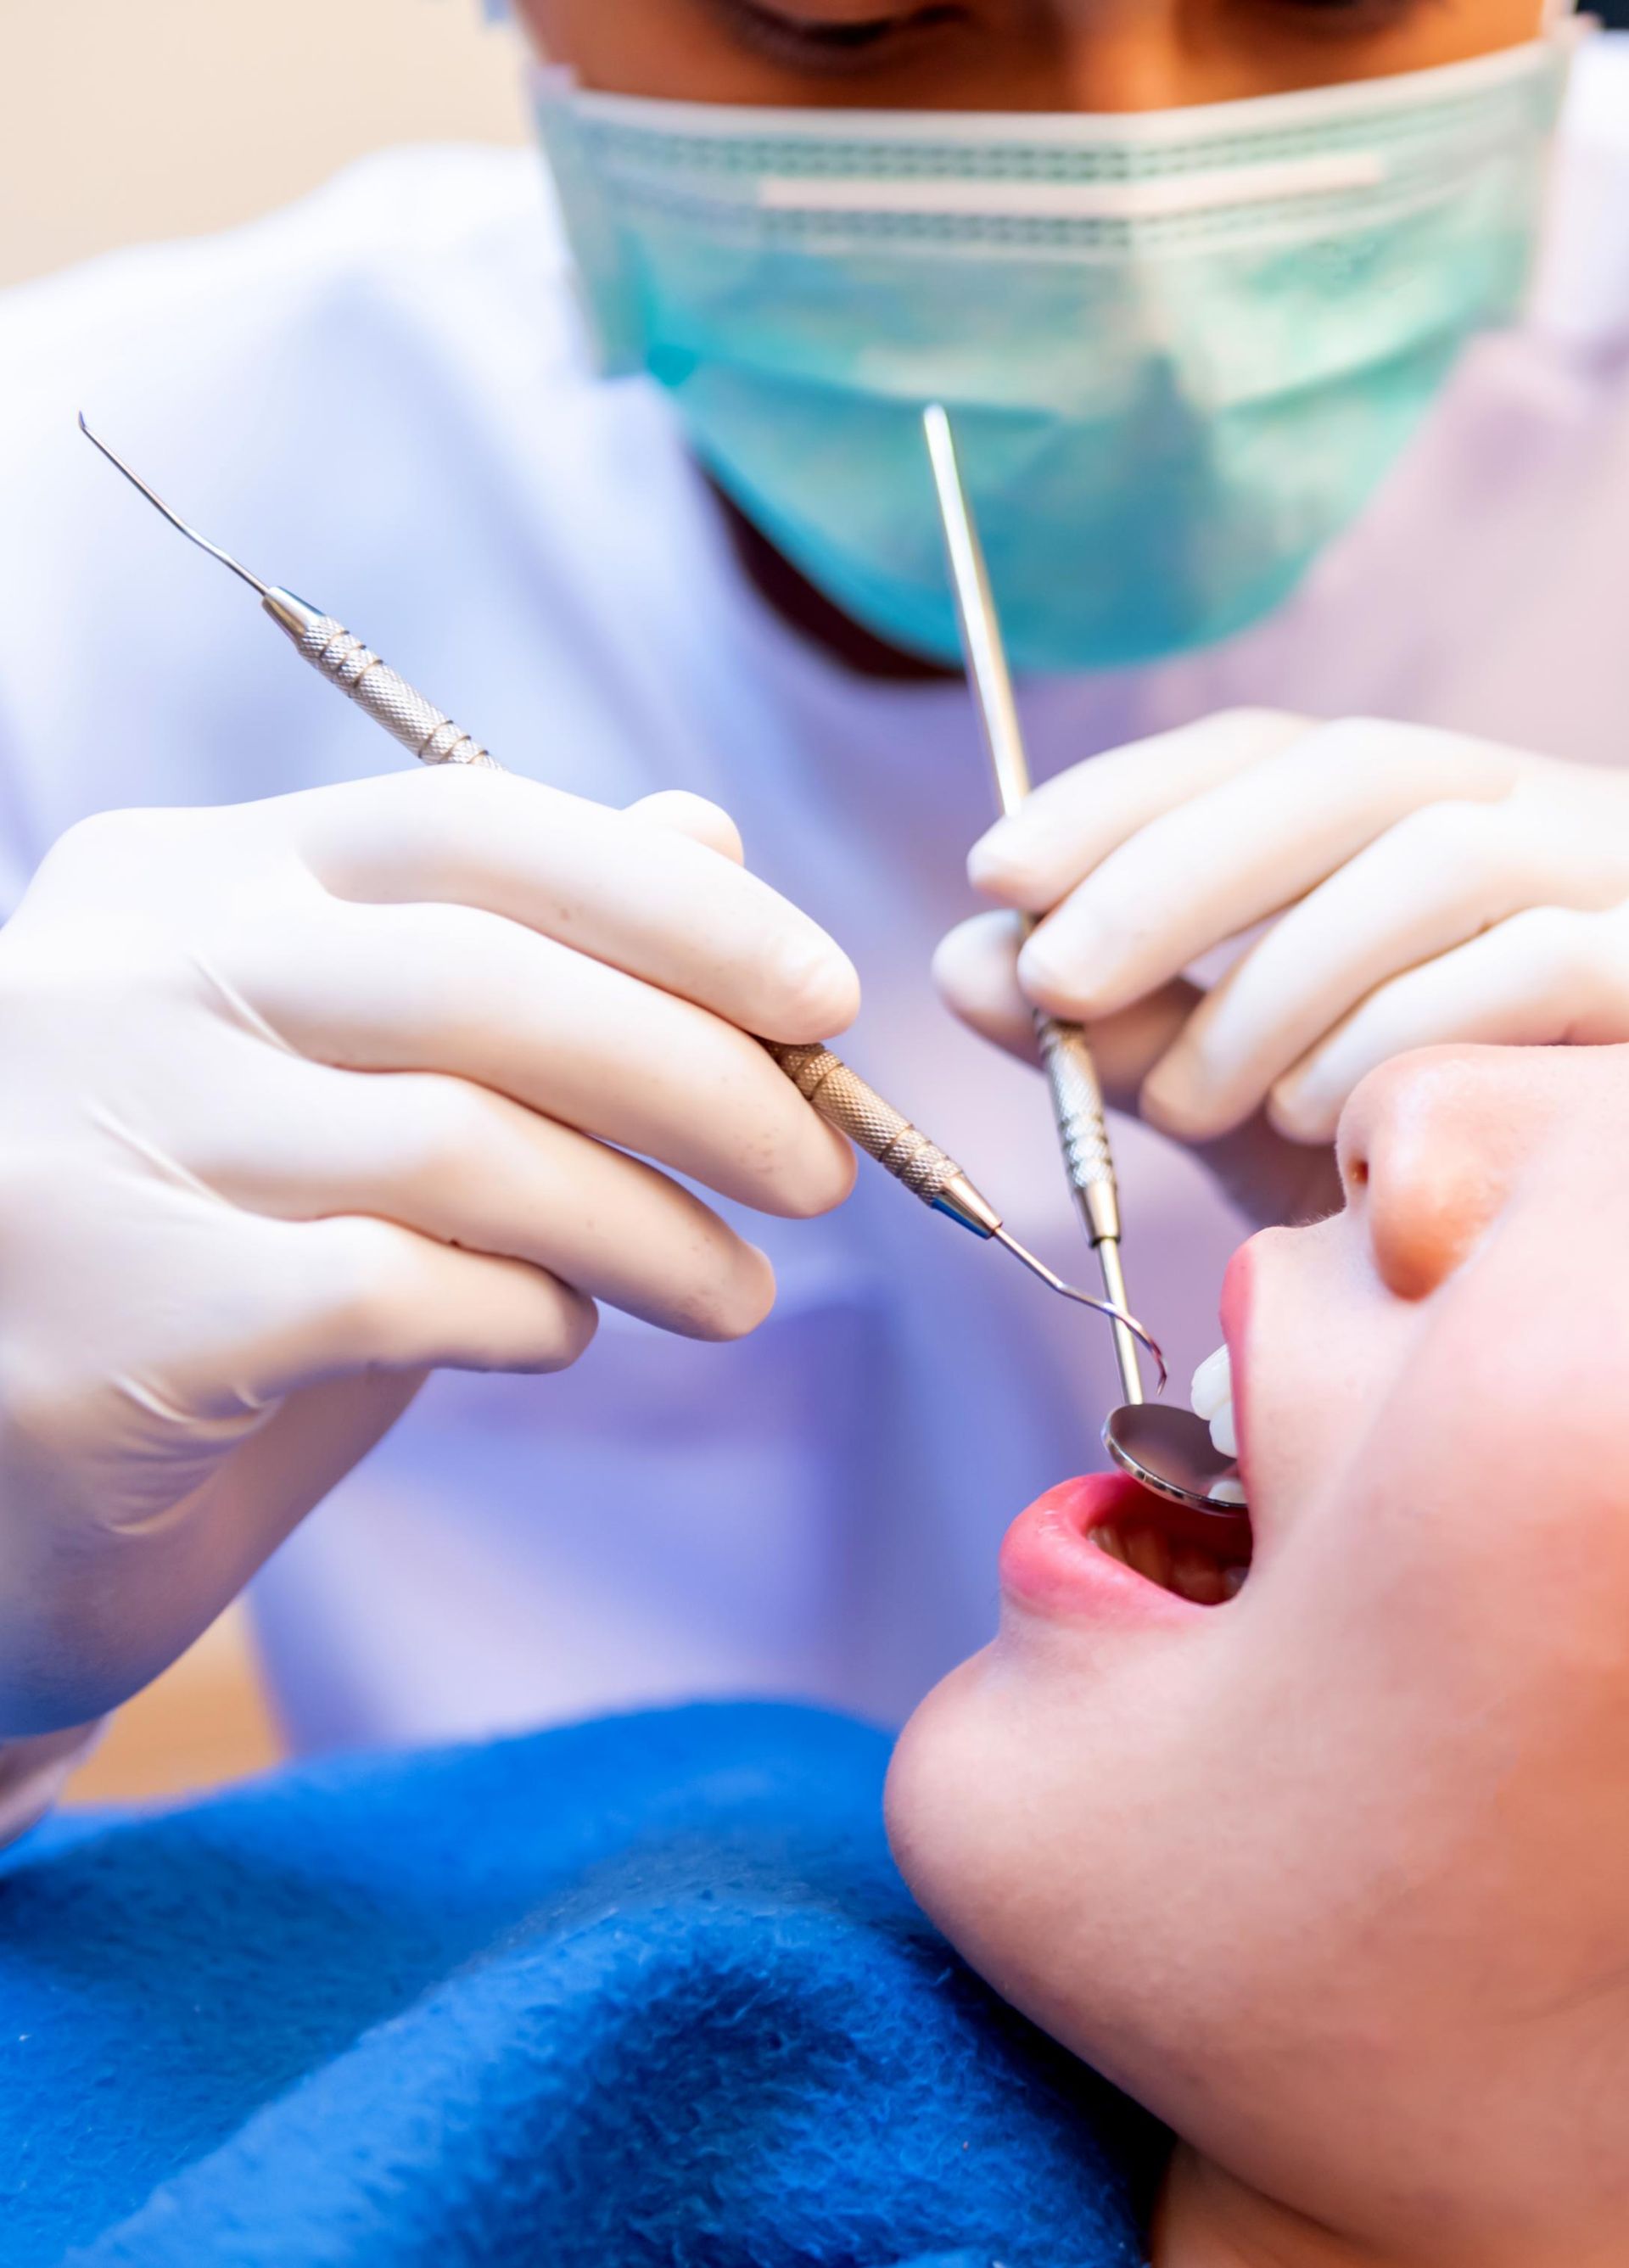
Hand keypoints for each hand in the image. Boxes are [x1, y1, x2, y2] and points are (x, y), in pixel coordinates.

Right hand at [0, 770, 856, 1731]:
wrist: (5, 1495)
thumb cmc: (210, 1256)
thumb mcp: (356, 1083)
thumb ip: (512, 957)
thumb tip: (706, 835)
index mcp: (184, 877)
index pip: (465, 827)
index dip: (676, 906)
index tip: (825, 997)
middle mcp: (122, 977)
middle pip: (483, 982)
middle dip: (701, 1075)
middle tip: (821, 1167)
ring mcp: (96, 1142)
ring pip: (461, 1145)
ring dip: (647, 1222)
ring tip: (732, 1288)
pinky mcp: (113, 1321)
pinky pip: (396, 1289)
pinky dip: (528, 1312)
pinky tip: (562, 1334)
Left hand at [939, 710, 1628, 1213]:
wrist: (1590, 1256)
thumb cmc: (1418, 1151)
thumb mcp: (1251, 1087)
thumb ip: (1123, 1032)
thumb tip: (962, 964)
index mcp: (1422, 813)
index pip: (1266, 749)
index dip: (1121, 794)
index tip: (997, 872)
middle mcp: (1528, 813)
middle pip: (1343, 774)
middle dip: (1170, 873)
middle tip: (1053, 980)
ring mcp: (1610, 884)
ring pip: (1432, 863)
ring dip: (1273, 984)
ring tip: (1192, 1107)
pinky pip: (1529, 967)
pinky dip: (1392, 1038)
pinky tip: (1321, 1122)